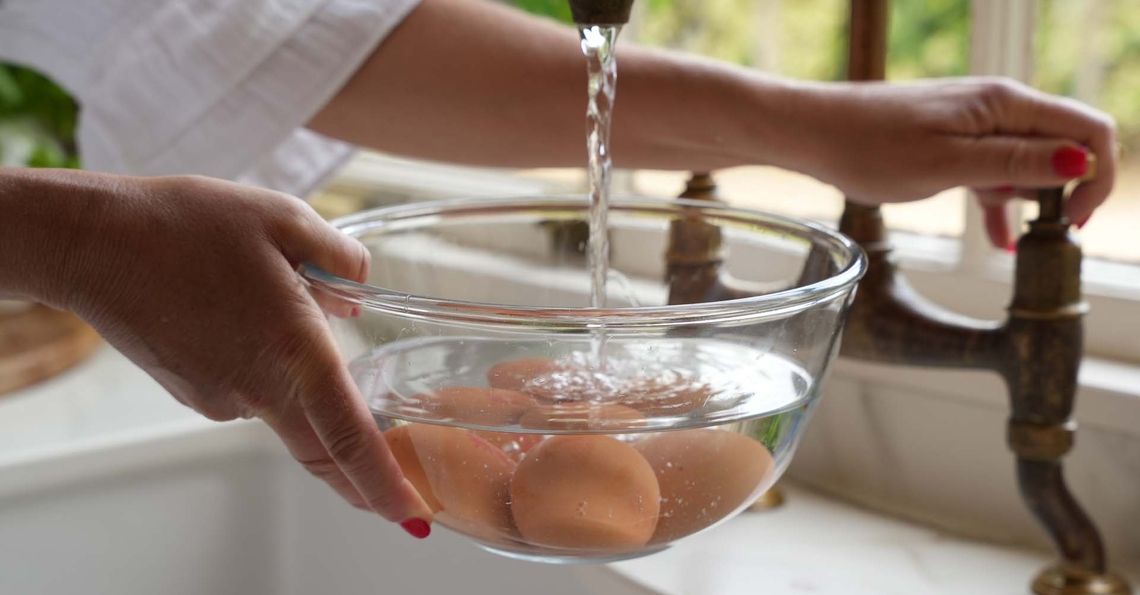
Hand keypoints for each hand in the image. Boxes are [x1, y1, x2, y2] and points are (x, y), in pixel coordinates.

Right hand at [40, 172, 432, 533]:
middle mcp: (259, 390)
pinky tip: (241, 312)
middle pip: (323, 452)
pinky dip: (262, 365)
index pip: (350, 440)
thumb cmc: (185, 226)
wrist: (92, 243)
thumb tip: (355, 292)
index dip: (385, 485)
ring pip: (285, 405)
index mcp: (295, 353)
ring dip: (299, 378)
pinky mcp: (194, 394)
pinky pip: (249, 389)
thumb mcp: (285, 218)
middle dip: (362, 480)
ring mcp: (222, 399)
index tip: (413, 516)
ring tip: (273, 303)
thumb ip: (339, 258)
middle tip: (397, 494)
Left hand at [798, 77, 1116, 247]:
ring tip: (1018, 240)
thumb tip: (1080, 162)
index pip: (1087, 128)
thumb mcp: (946, 164)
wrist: (811, 134)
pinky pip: (992, 174)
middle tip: (1050, 235)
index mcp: (1004, 104)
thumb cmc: (869, 146)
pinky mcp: (952, 143)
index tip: (1074, 220)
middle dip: (1067, 189)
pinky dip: (999, 205)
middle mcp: (997, 108)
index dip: (1096, 175)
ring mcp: (974, 126)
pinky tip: (1000, 242)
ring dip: (1032, 200)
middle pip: (1064, 145)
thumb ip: (1013, 163)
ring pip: (1028, 163)